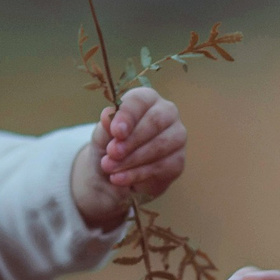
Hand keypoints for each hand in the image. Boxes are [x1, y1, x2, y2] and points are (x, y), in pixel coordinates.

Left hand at [75, 86, 186, 226]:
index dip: (127, 116)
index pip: (140, 101)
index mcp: (146, 99)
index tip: (116, 132)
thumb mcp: (102, 136)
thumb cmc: (111, 145)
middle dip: (130, 141)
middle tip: (111, 154)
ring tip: (110, 168)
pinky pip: (162, 167)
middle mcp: (166, 113)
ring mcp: (176, 136)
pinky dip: (138, 174)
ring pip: (159, 146)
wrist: (115, 173)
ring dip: (132, 159)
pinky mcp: (178, 160)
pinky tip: (120, 179)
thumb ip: (106, 126)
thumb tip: (107, 114)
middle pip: (154, 122)